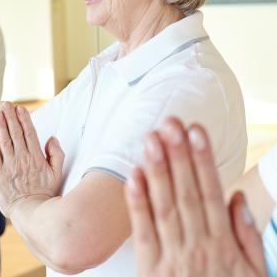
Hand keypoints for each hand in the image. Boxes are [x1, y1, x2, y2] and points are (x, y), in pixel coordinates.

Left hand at [0, 102, 64, 217]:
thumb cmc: (45, 193)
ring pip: (4, 141)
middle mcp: (22, 160)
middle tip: (5, 104)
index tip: (20, 108)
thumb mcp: (57, 173)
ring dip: (0, 125)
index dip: (24, 119)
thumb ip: (56, 154)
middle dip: (10, 117)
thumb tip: (51, 138)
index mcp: (36, 158)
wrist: (32, 212)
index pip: (29, 133)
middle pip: (15, 133)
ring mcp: (9, 167)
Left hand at [125, 117, 266, 276]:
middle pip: (187, 194)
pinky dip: (137, 204)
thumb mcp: (253, 275)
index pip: (211, 193)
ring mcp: (173, 258)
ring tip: (151, 140)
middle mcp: (198, 247)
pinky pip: (143, 233)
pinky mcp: (151, 271)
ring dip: (158, 171)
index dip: (203, 161)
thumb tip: (237, 198)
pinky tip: (133, 177)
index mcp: (222, 245)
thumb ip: (246, 238)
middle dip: (178, 156)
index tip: (196, 132)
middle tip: (170, 123)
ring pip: (165, 207)